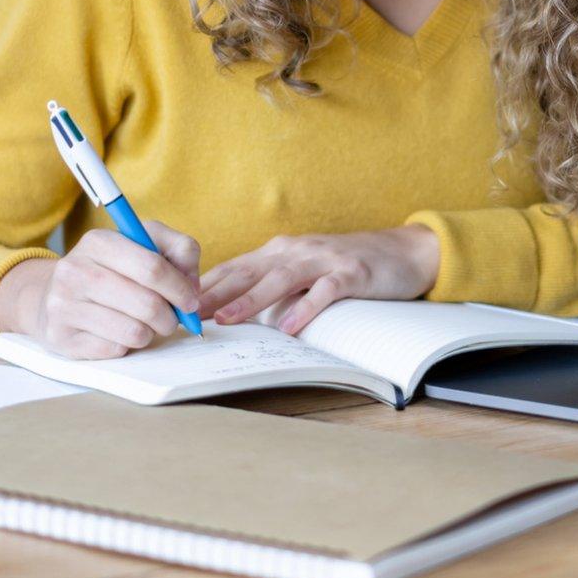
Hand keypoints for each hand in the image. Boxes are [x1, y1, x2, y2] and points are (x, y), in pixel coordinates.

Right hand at [0, 223, 200, 358]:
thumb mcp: (144, 244)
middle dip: (170, 316)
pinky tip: (119, 333)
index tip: (191, 300)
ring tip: (146, 324)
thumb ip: (179, 250)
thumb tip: (192, 285)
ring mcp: (63, 306)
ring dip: (150, 333)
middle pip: (146, 303)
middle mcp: (74, 271)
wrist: (53, 295)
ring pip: (133, 331)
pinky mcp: (61, 338)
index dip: (180, 288)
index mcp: (97, 242)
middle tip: (172, 319)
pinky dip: (126, 345)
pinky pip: (114, 350)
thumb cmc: (111, 269)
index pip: (152, 267)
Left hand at [198, 225, 440, 334]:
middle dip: (215, 292)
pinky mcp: (351, 273)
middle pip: (248, 272)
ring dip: (250, 299)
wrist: (401, 251)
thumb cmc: (345, 265)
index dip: (204, 285)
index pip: (234, 268)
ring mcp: (323, 260)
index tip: (176, 302)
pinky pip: (325, 291)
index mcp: (279, 251)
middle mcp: (296, 251)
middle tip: (186, 312)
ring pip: (280, 279)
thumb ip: (271, 285)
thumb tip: (230, 310)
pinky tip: (291, 326)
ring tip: (227, 318)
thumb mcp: (303, 269)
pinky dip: (306, 307)